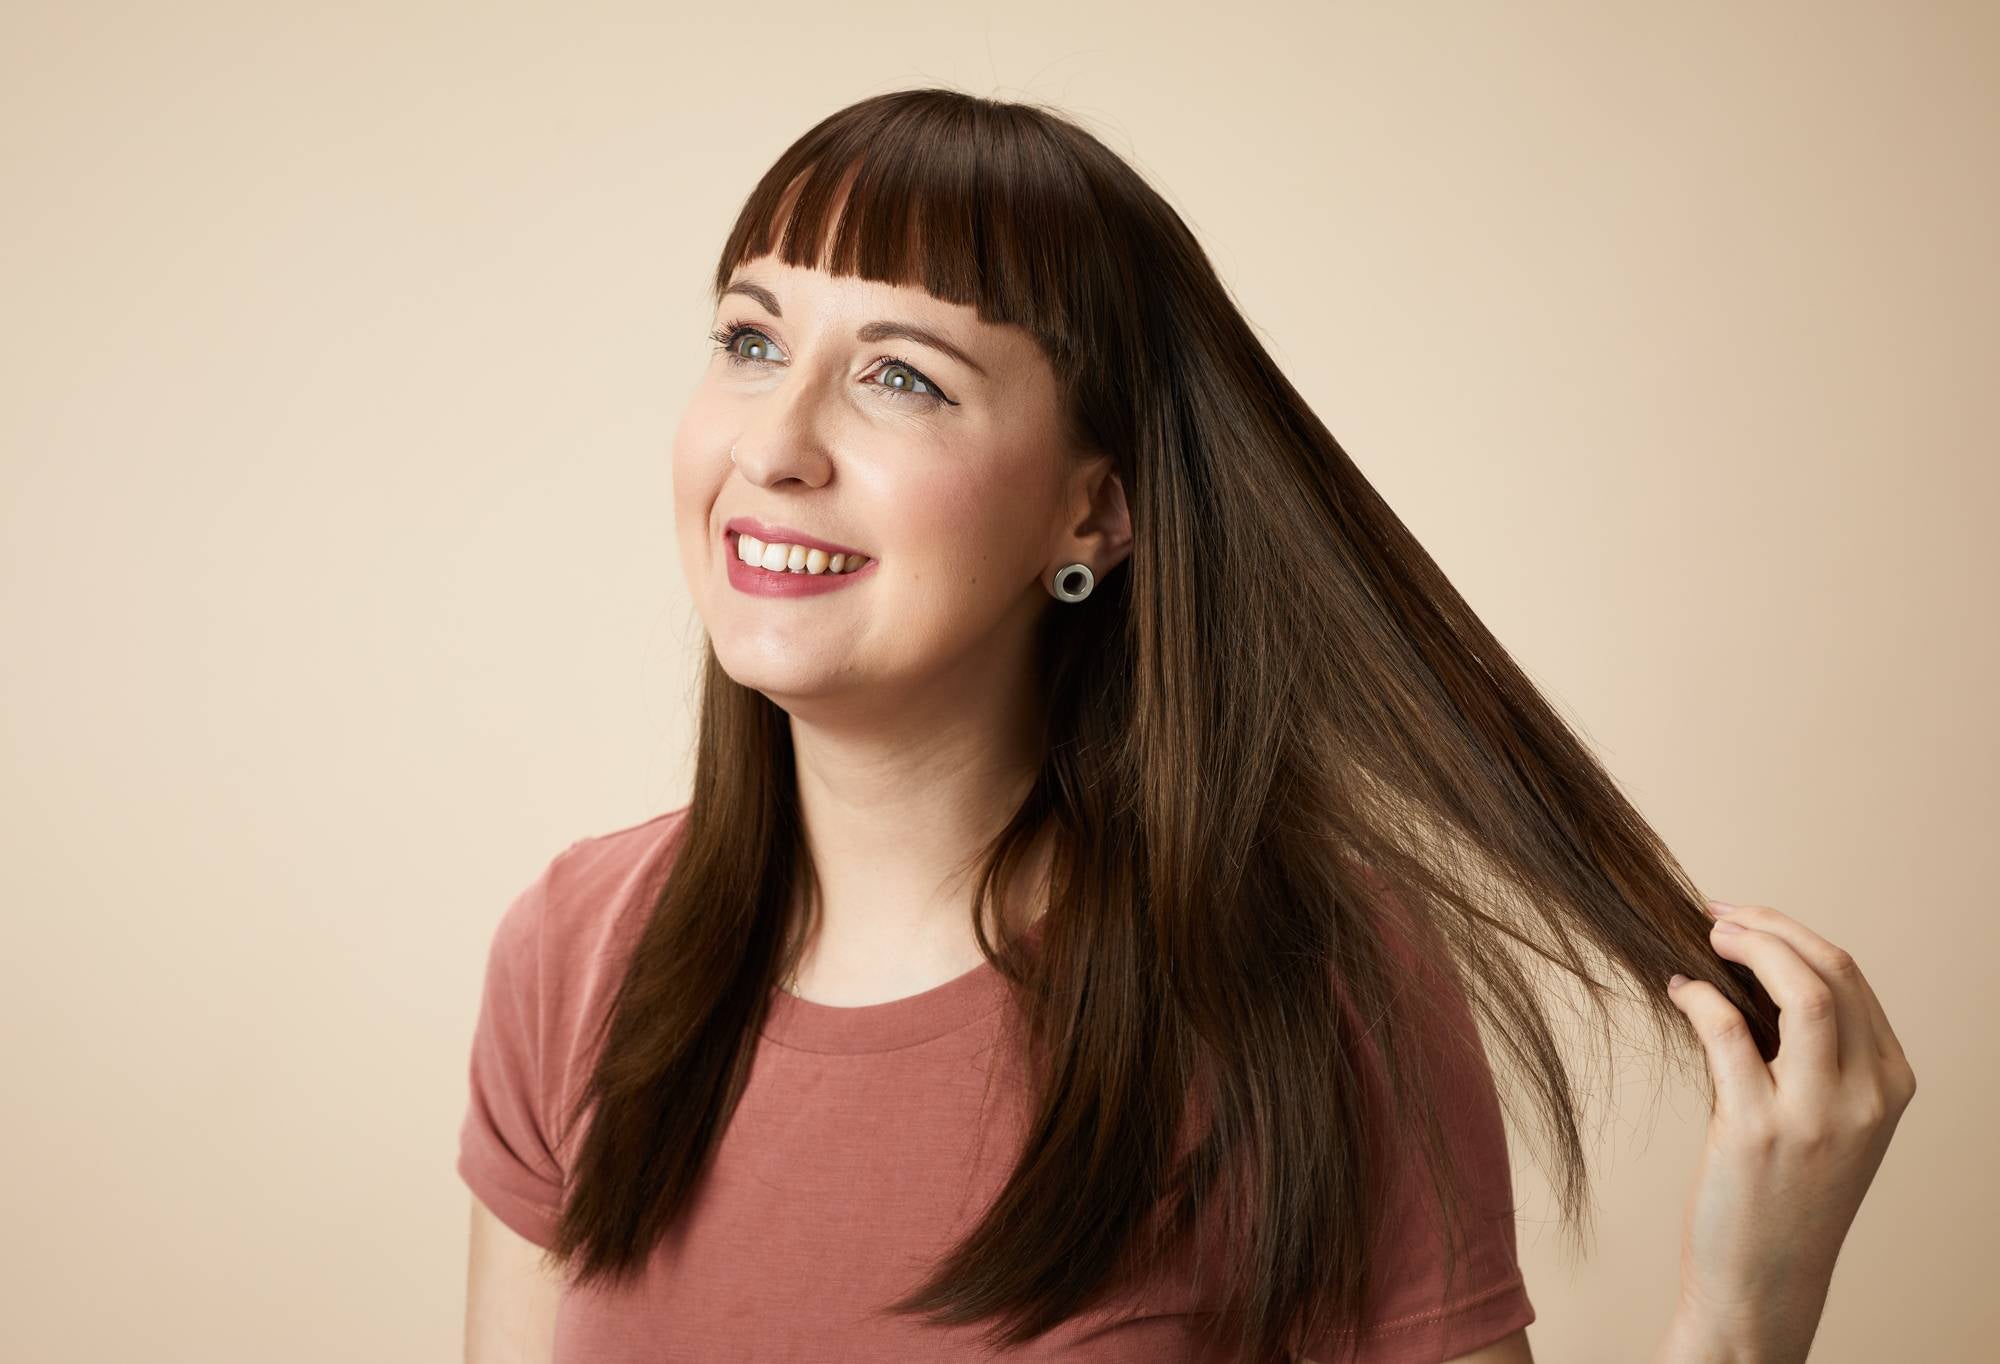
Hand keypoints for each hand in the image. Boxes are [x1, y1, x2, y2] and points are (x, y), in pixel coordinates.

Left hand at [1663, 900, 1917, 1363]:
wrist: (1765, 1280)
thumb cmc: (1782, 1192)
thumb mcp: (1826, 1118)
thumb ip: (1810, 1052)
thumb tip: (1749, 968)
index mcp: (1891, 1083)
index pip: (1851, 975)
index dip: (1792, 932)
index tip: (1743, 917)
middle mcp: (1867, 1095)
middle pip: (1832, 969)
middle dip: (1770, 926)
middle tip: (1717, 916)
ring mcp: (1818, 1114)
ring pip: (1803, 991)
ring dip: (1747, 946)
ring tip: (1703, 937)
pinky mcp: (1758, 1130)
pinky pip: (1728, 1032)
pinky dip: (1699, 997)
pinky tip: (1677, 992)